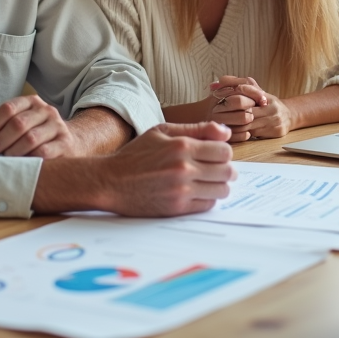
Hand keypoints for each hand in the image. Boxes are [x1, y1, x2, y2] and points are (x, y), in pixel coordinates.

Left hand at [0, 94, 77, 158]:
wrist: (73, 142)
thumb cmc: (39, 135)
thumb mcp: (21, 125)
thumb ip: (0, 127)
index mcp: (32, 102)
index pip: (9, 108)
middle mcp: (46, 111)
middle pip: (19, 123)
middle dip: (1, 139)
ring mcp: (57, 126)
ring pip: (31, 138)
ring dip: (14, 151)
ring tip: (6, 160)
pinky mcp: (65, 143)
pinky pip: (44, 152)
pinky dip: (30, 159)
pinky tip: (23, 165)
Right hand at [100, 122, 235, 216]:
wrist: (111, 182)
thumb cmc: (135, 155)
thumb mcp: (161, 132)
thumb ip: (196, 129)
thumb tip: (225, 133)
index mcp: (181, 146)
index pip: (224, 151)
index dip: (223, 152)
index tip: (215, 154)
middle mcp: (184, 168)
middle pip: (227, 172)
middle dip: (225, 169)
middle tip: (215, 169)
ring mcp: (181, 190)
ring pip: (222, 190)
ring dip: (218, 186)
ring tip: (206, 181)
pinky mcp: (177, 208)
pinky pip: (208, 205)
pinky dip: (207, 199)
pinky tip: (195, 192)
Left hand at [214, 77, 293, 138]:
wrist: (290, 116)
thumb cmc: (268, 104)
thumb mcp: (258, 92)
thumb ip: (241, 86)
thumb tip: (218, 80)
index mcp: (266, 97)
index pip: (246, 95)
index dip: (231, 99)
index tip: (218, 100)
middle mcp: (271, 108)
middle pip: (246, 112)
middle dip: (231, 114)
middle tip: (216, 114)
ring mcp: (275, 120)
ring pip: (248, 125)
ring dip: (234, 126)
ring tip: (221, 124)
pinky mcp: (276, 132)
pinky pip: (254, 135)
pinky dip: (242, 134)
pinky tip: (232, 133)